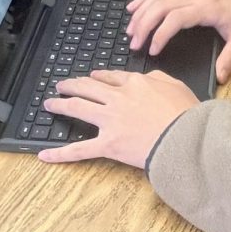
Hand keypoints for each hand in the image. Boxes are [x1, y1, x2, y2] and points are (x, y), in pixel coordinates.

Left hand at [38, 70, 198, 166]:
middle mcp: (118, 98)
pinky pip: (79, 149)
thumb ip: (160, 78)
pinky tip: (44, 154)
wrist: (185, 137)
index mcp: (136, 83)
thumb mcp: (177, 86)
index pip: (112, 77)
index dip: (98, 77)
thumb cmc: (186, 114)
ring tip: (49, 103)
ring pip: (78, 107)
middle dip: (73, 85)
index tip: (91, 77)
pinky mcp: (107, 144)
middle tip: (62, 85)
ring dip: (61, 104)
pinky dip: (60, 153)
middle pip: (89, 87)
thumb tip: (149, 77)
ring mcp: (110, 120)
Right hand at [127, 0, 230, 83]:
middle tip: (134, 45)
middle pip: (161, 5)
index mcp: (207, 9)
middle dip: (144, 25)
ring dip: (140, 13)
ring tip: (129, 31)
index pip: (177, 18)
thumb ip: (230, 58)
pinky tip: (132, 8)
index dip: (161, 33)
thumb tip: (220, 78)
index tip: (152, 50)